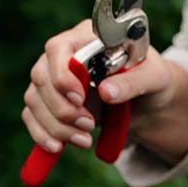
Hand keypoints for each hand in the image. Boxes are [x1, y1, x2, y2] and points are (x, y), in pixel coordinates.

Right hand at [20, 19, 176, 154]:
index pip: (59, 48)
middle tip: (89, 126)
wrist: (149, 100)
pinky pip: (32, 117)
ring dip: (56, 125)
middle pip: (42, 77)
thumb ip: (134, 81)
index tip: (79, 98)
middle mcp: (64, 56)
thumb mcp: (155, 77)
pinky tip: (57, 147)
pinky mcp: (50, 102)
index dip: (62, 74)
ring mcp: (53, 79)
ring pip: (35, 100)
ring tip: (84, 140)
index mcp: (88, 39)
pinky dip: (42, 134)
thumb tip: (106, 92)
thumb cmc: (152, 79)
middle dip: (62, 108)